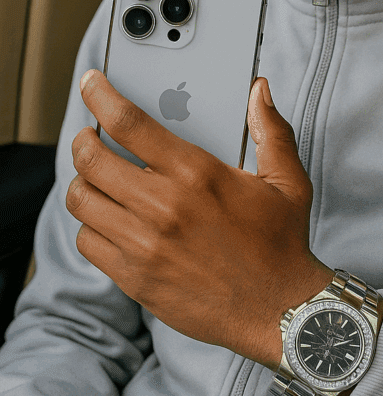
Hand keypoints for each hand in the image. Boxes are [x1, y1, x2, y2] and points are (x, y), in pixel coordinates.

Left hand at [67, 70, 331, 367]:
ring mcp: (144, 244)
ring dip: (82, 183)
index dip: (101, 97)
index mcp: (197, 173)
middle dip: (82, 141)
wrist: (278, 311)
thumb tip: (260, 90)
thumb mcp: (286, 180)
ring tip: (95, 177)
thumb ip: (270, 130)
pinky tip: (108, 219)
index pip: (129, 123)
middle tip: (87, 136)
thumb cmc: (281, 243)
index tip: (92, 84)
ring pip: (82, 201)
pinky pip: (88, 242)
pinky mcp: (135, 278)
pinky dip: (91, 225)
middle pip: (91, 160)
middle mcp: (164, 206)